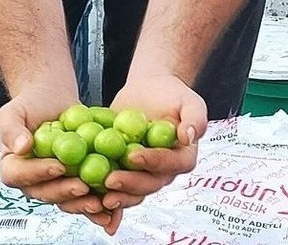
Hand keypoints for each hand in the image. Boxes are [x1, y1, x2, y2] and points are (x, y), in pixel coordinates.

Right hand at [0, 82, 123, 234]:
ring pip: (66, 200)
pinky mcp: (73, 183)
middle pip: (46, 193)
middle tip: (83, 186)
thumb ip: (11, 129)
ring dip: (82, 205)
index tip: (57, 166)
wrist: (51, 99)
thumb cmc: (29, 105)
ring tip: (99, 202)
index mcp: (13, 168)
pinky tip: (111, 209)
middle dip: (65, 192)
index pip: (21, 175)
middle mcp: (33, 182)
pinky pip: (84, 197)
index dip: (39, 173)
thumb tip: (22, 147)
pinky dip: (97, 205)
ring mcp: (54, 185)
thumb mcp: (13, 112)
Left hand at [95, 73, 206, 216]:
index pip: (168, 164)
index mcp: (182, 158)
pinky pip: (117, 187)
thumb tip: (188, 136)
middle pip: (148, 184)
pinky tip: (92, 198)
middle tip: (110, 180)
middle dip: (129, 184)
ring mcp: (143, 174)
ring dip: (117, 195)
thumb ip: (195, 118)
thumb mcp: (189, 101)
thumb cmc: (172, 94)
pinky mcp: (126, 171)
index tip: (133, 155)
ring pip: (132, 191)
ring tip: (98, 195)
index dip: (152, 161)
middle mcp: (164, 172)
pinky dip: (105, 196)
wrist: (149, 89)